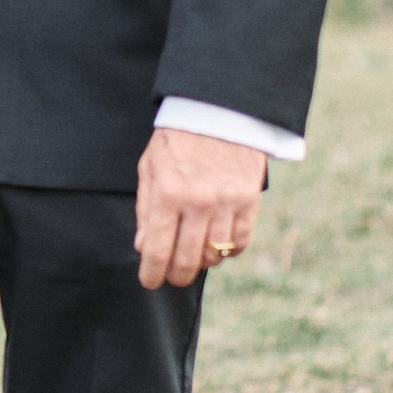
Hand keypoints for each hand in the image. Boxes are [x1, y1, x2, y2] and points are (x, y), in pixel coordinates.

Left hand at [134, 126, 265, 290]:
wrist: (219, 111)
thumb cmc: (178, 140)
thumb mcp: (150, 168)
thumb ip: (145, 209)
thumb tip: (143, 247)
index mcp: (167, 193)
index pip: (157, 250)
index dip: (152, 273)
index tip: (149, 282)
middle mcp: (197, 202)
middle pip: (187, 261)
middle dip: (176, 276)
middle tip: (172, 277)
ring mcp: (225, 202)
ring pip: (214, 255)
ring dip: (202, 262)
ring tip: (194, 256)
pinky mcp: (248, 200)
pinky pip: (240, 242)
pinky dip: (228, 251)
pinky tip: (217, 245)